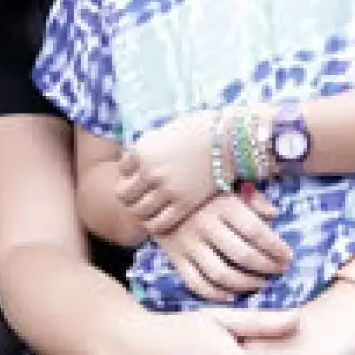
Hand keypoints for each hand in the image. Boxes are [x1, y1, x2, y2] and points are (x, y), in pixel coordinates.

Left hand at [115, 112, 217, 230]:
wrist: (231, 138)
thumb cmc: (202, 130)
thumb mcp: (166, 132)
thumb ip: (150, 148)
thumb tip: (137, 162)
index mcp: (143, 149)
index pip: (122, 170)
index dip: (131, 174)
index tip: (143, 175)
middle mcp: (150, 170)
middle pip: (123, 195)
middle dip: (130, 196)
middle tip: (142, 196)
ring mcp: (167, 189)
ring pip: (137, 211)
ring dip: (141, 211)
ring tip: (151, 208)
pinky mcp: (184, 204)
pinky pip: (158, 224)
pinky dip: (154, 224)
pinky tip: (162, 217)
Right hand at [151, 189, 290, 302]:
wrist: (156, 197)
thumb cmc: (202, 194)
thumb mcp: (227, 187)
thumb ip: (253, 199)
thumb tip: (274, 215)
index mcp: (222, 204)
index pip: (256, 231)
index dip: (276, 248)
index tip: (288, 257)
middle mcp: (205, 224)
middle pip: (242, 255)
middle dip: (267, 267)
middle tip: (279, 271)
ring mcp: (188, 243)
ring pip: (221, 274)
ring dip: (246, 284)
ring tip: (260, 283)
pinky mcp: (175, 258)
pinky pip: (196, 283)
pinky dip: (215, 294)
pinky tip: (231, 295)